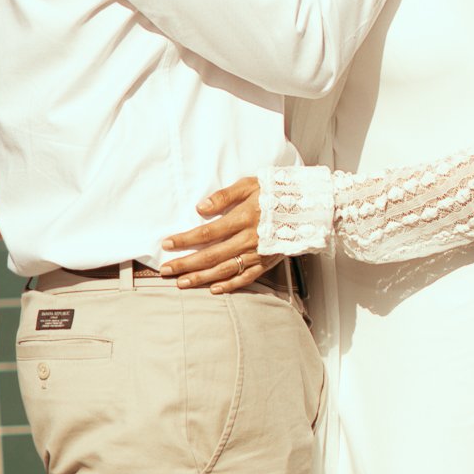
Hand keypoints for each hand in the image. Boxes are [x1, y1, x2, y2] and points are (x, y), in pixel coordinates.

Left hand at [160, 177, 278, 292]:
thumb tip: (201, 208)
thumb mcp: (250, 185)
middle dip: (186, 264)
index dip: (185, 239)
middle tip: (166, 271)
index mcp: (243, 218)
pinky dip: (229, 285)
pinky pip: (246, 278)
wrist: (307, 207)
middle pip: (212, 255)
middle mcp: (249, 239)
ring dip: (202, 278)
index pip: (207, 232)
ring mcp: (258, 253)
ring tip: (182, 282)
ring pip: (225, 270)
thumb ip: (225, 196)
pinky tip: (213, 289)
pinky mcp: (267, 262)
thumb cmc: (276, 192)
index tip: (167, 244)